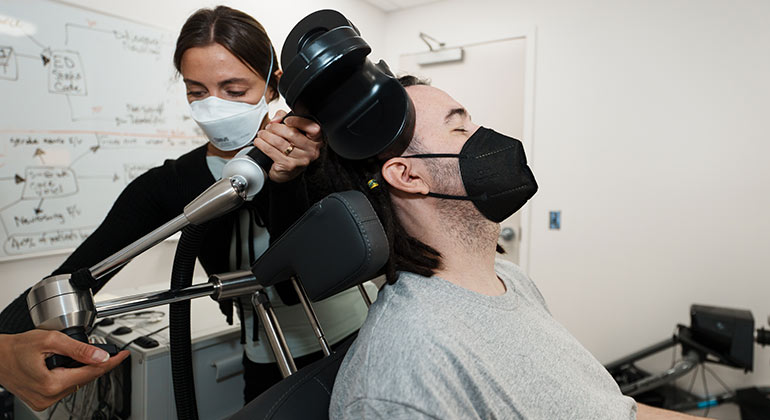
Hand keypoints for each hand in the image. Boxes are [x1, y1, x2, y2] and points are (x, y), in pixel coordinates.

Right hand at [0, 330, 128, 410]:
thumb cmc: (16, 348)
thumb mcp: (50, 340)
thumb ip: (78, 348)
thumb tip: (100, 355)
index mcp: (52, 384)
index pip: (92, 373)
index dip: (111, 363)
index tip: (123, 355)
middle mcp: (48, 397)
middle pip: (85, 379)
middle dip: (97, 364)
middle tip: (107, 351)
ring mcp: (44, 401)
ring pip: (76, 384)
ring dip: (83, 370)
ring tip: (83, 356)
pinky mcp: (41, 400)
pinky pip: (65, 387)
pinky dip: (71, 375)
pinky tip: (70, 365)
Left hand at [254, 110, 322, 182]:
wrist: (287, 171)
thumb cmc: (292, 148)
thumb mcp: (293, 130)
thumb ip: (285, 118)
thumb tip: (276, 119)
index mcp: (316, 139)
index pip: (313, 128)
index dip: (298, 122)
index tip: (286, 120)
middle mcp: (312, 150)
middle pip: (292, 133)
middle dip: (275, 128)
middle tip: (268, 127)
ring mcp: (301, 159)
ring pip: (279, 142)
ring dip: (266, 135)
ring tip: (262, 134)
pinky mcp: (289, 166)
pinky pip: (272, 151)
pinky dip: (262, 145)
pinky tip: (259, 142)